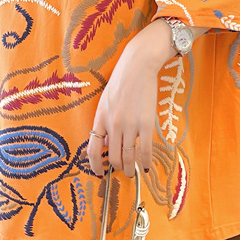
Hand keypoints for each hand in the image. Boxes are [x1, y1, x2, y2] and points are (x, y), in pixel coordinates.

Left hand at [86, 41, 159, 178]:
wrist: (138, 66)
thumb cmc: (121, 82)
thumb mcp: (105, 101)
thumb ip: (104, 123)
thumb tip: (105, 144)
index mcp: (100, 118)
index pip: (92, 148)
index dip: (94, 165)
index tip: (99, 173)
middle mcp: (114, 124)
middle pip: (112, 156)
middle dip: (116, 168)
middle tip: (121, 171)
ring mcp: (130, 125)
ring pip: (128, 157)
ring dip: (130, 169)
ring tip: (132, 173)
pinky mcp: (146, 123)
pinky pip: (145, 150)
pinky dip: (145, 162)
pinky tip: (145, 167)